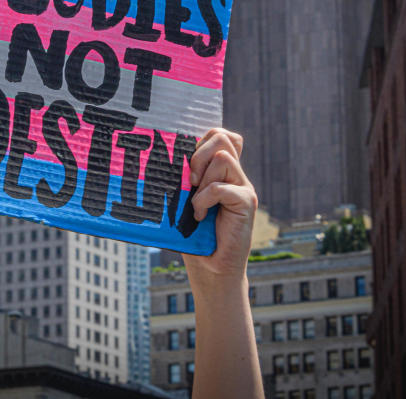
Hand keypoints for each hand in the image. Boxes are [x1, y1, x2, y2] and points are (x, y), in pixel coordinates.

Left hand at [182, 128, 257, 283]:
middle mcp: (235, 175)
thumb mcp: (183, 201)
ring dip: (202, 180)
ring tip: (195, 203)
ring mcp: (243, 188)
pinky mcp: (246, 204)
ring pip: (223, 158)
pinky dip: (204, 201)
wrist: (211, 269)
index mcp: (221, 171)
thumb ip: (183, 179)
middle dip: (199, 154)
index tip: (186, 165)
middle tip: (190, 181)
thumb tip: (160, 159)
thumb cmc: (192, 236)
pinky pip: (222, 188)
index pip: (220, 135)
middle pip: (223, 137)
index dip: (201, 140)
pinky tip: (200, 217)